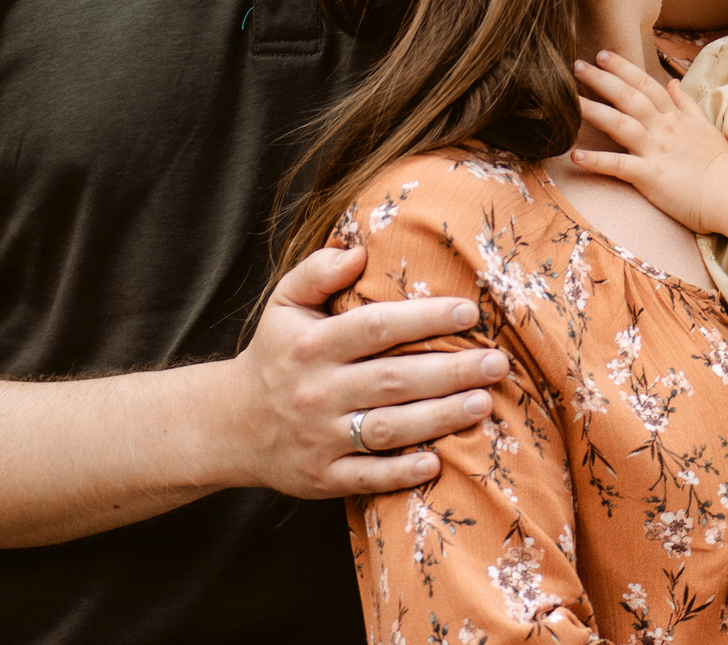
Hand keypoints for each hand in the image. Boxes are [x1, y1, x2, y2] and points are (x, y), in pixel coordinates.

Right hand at [225, 244, 509, 498]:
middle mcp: (316, 391)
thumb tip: (359, 250)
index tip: (470, 313)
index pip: (376, 327)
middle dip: (451, 370)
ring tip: (484, 403)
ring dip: (439, 418)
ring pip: (388, 428)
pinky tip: (439, 460)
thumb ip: (318, 272)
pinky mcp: (321, 478)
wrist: (230, 424)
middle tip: (497, 362)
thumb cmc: (276, 353)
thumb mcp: (284, 304)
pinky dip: (401, 472)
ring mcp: (319, 438)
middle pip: (393, 380)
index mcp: (311, 344)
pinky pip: (366, 477)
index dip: (424, 318)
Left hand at [568, 49, 727, 231]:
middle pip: (628, 96)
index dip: (623, 68)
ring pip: (619, 123)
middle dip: (601, 79)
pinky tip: (575, 155)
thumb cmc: (719, 164)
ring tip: (567, 101)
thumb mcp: (704, 127)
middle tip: (576, 66)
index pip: (646, 84)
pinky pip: (618, 165)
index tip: (602, 54)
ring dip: (592, 111)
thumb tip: (673, 82)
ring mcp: (655, 151)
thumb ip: (686, 104)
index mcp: (674, 117)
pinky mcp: (650, 176)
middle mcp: (662, 128)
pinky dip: (596, 160)